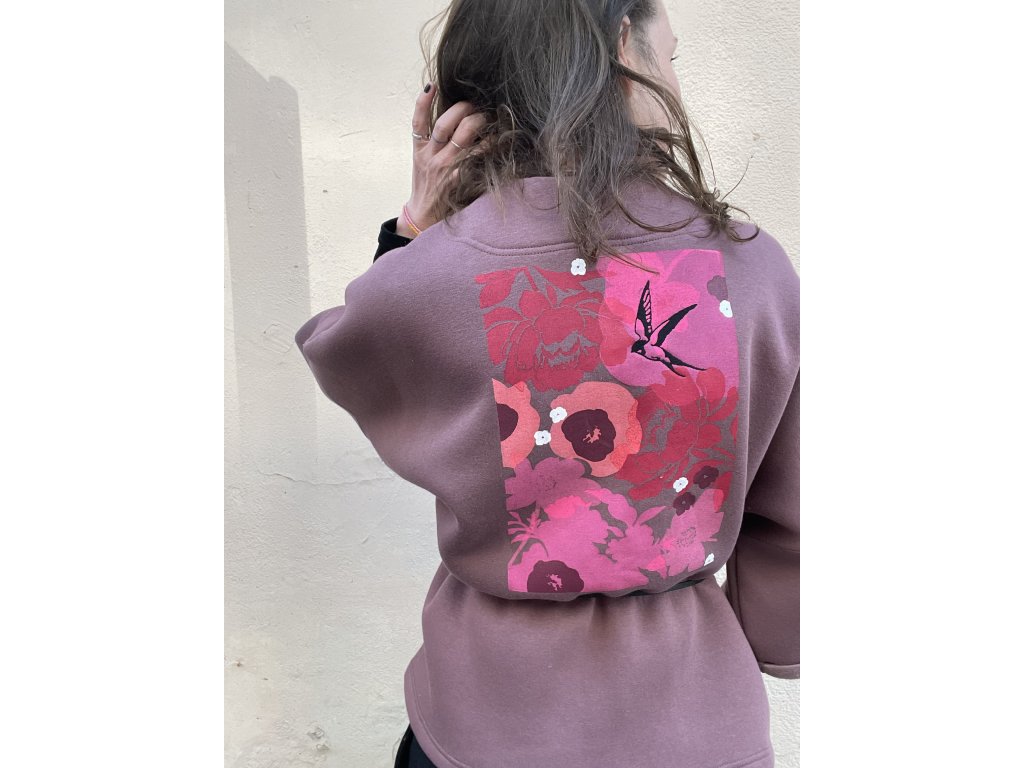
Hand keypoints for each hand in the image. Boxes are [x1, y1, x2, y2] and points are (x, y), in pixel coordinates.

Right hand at [399, 84, 486, 237]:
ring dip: (476, 122)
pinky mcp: (458, 179)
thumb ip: (431, 142)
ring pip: (461, 136)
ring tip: (487, 116)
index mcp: (419, 150)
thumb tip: (450, 119)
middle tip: (475, 104)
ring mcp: (444, 168)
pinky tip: (496, 138)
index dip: (424, 101)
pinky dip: (487, 145)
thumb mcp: (421, 163)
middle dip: (462, 109)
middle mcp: (430, 157)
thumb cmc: (427, 187)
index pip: (418, 121)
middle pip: (444, 124)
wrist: (423, 218)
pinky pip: (475, 157)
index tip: (432, 85)